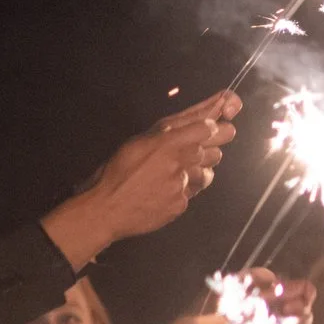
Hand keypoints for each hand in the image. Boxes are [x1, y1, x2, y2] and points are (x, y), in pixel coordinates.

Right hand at [40, 92, 241, 268]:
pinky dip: (185, 188)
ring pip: (208, 172)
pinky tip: (167, 188)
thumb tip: (204, 116)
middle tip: (194, 149)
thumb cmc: (118, 170)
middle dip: (210, 148)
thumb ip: (171, 129)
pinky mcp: (183, 203)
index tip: (210, 128)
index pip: (209, 128)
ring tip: (175, 170)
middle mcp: (179, 162)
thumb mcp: (139, 140)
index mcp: (165, 141)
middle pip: (217, 150)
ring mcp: (183, 185)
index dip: (212, 127)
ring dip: (198, 170)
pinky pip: (194, 191)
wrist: (106, 208)